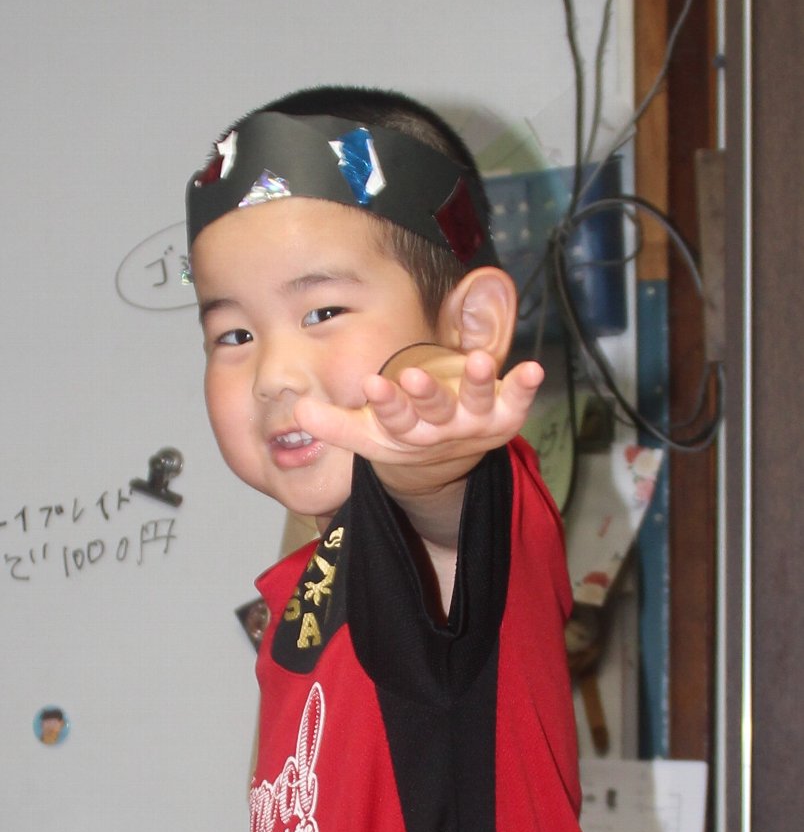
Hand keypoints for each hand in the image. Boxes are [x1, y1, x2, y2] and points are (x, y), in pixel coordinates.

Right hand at [295, 346, 543, 480]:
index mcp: (404, 432)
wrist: (441, 469)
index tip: (374, 385)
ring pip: (473, 404)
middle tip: (415, 377)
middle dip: (425, 395)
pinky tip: (533, 369)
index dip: (386, 403)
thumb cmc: (399, 436)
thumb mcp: (367, 433)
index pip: (393, 419)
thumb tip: (298, 414)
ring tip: (477, 362)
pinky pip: (516, 402)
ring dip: (476, 383)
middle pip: (432, 414)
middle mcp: (440, 430)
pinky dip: (525, 388)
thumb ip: (334, 422)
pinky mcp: (502, 417)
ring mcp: (473, 423)